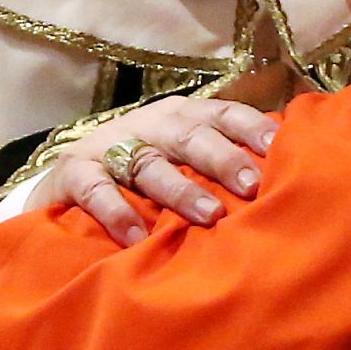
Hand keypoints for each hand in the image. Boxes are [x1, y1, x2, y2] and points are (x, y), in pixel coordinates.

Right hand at [32, 95, 277, 244]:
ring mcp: (108, 145)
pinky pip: (95, 188)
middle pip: (189, 135)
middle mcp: (149, 125)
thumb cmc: (143, 172)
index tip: (280, 150)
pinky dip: (116, 210)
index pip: (223, 113)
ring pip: (148, 162)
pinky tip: (137, 236)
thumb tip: (283, 182)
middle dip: (223, 158)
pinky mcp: (73, 172)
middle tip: (252, 185)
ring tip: (208, 215)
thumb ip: (219, 164)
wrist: (68, 179)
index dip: (251, 128)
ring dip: (179, 189)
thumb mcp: (180, 158)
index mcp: (181, 116)